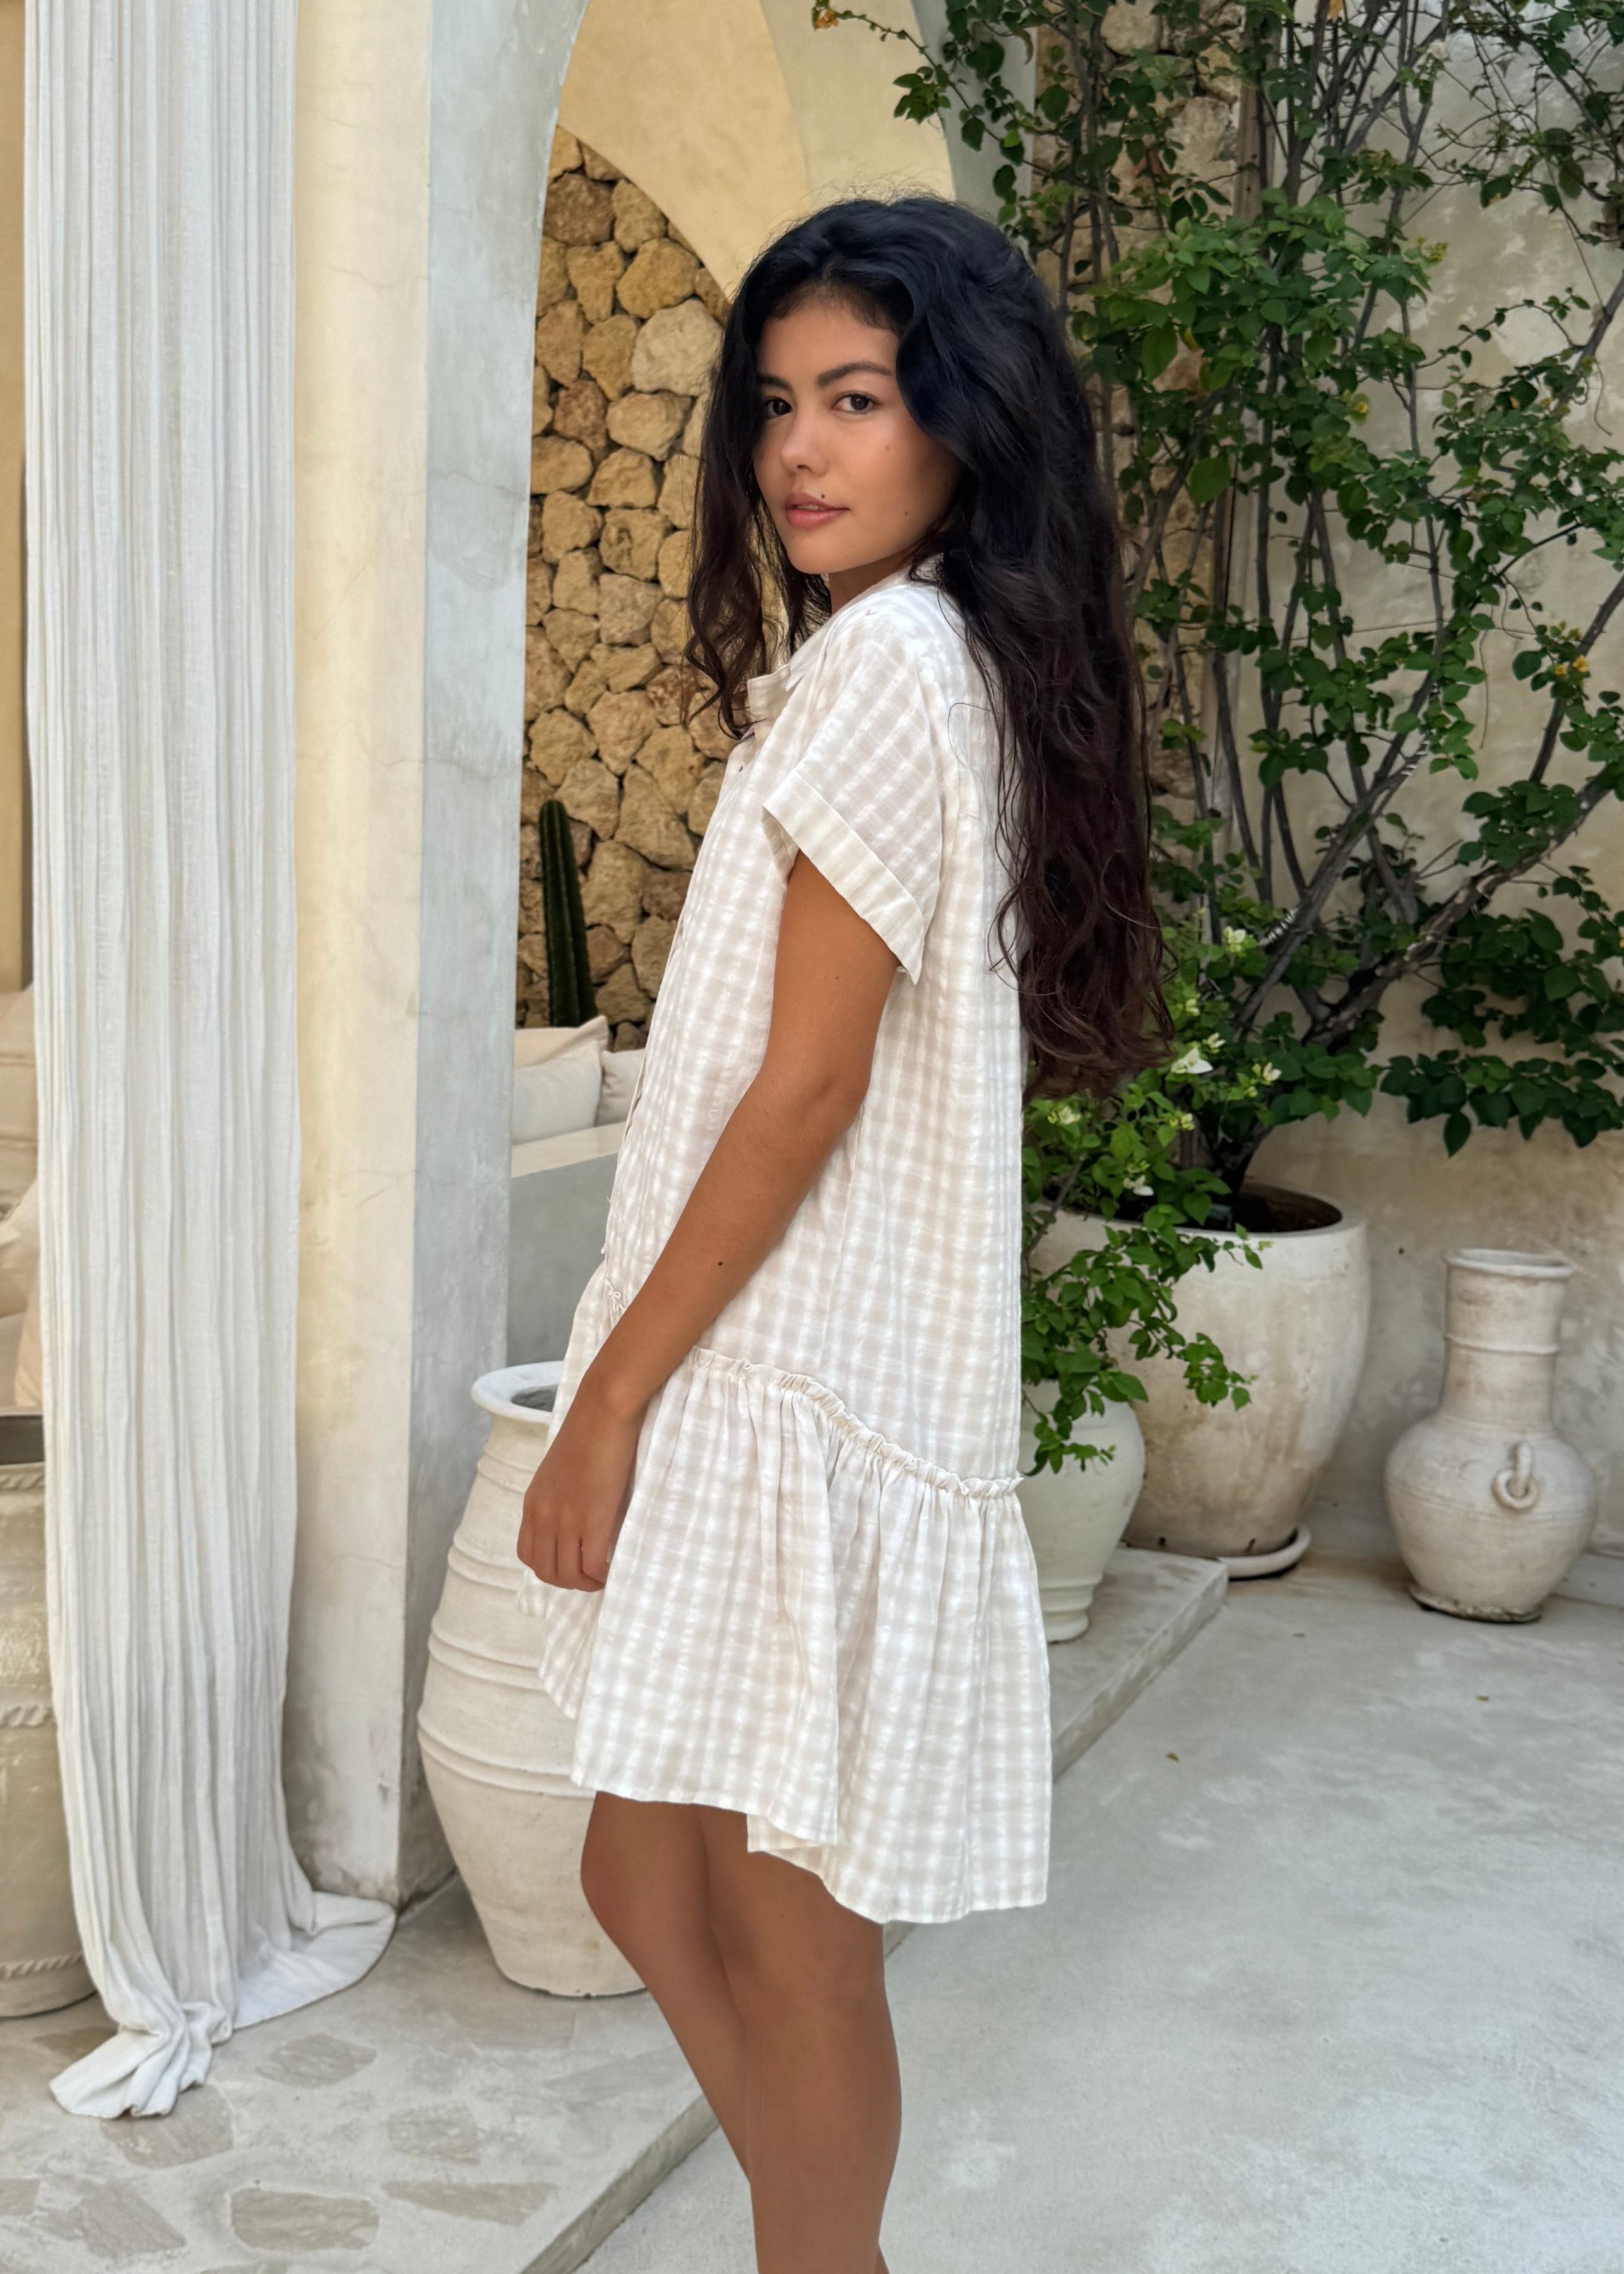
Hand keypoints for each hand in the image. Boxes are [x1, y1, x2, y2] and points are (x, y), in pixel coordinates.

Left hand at [516, 1380, 644, 1592]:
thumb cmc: (588, 1432)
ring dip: (587, 1583)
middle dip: (569, 1582)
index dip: (550, 1569)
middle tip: (592, 1576)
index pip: (528, 1555)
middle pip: (546, 1572)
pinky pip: (593, 1565)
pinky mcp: (593, 1518)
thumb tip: (574, 1518)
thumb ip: (558, 1497)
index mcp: (533, 1503)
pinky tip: (614, 1567)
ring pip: (569, 1575)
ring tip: (603, 1575)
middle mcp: (544, 1516)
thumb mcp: (559, 1470)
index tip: (572, 1565)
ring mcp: (567, 1519)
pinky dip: (602, 1575)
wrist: (602, 1410)